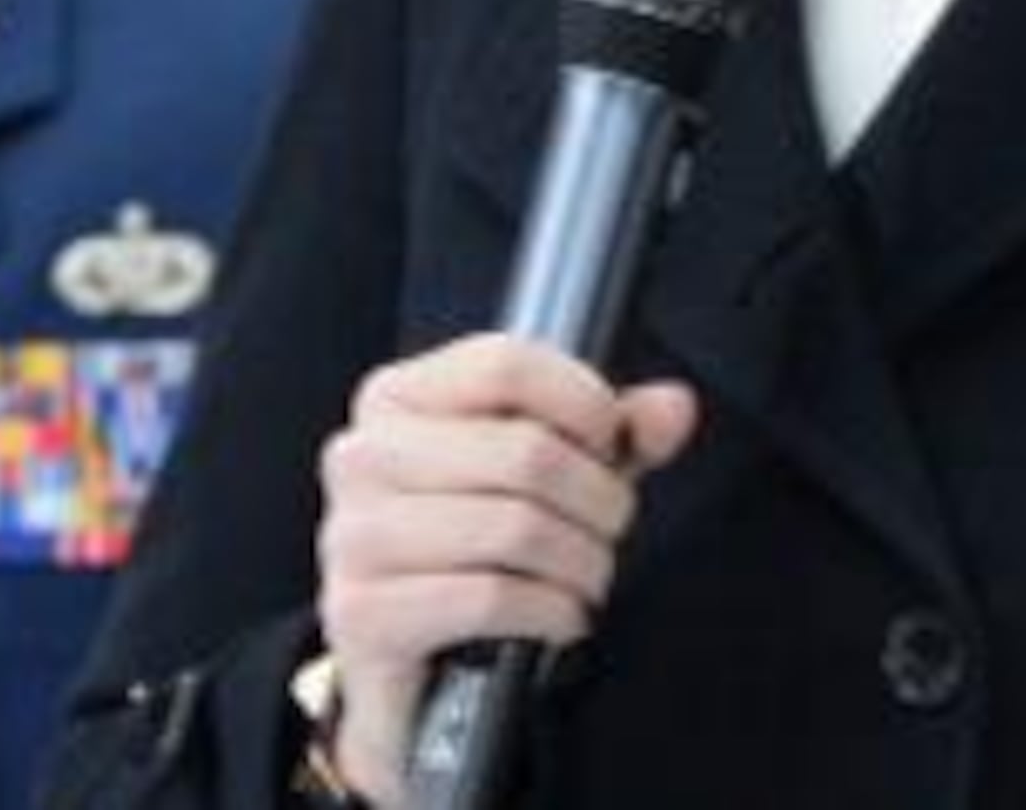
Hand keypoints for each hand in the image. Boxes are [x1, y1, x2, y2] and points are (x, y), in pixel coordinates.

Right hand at [312, 334, 699, 801]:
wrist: (414, 661)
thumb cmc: (481, 546)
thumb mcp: (555, 472)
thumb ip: (617, 430)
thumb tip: (674, 407)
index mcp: (397, 398)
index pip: (507, 364)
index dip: (585, 404)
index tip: (610, 445)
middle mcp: (361, 456)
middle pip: (526, 451)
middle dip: (599, 499)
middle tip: (610, 529)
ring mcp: (351, 535)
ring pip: (516, 528)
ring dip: (582, 562)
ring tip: (588, 575)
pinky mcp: (361, 612)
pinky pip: (489, 598)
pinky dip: (551, 610)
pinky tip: (560, 616)